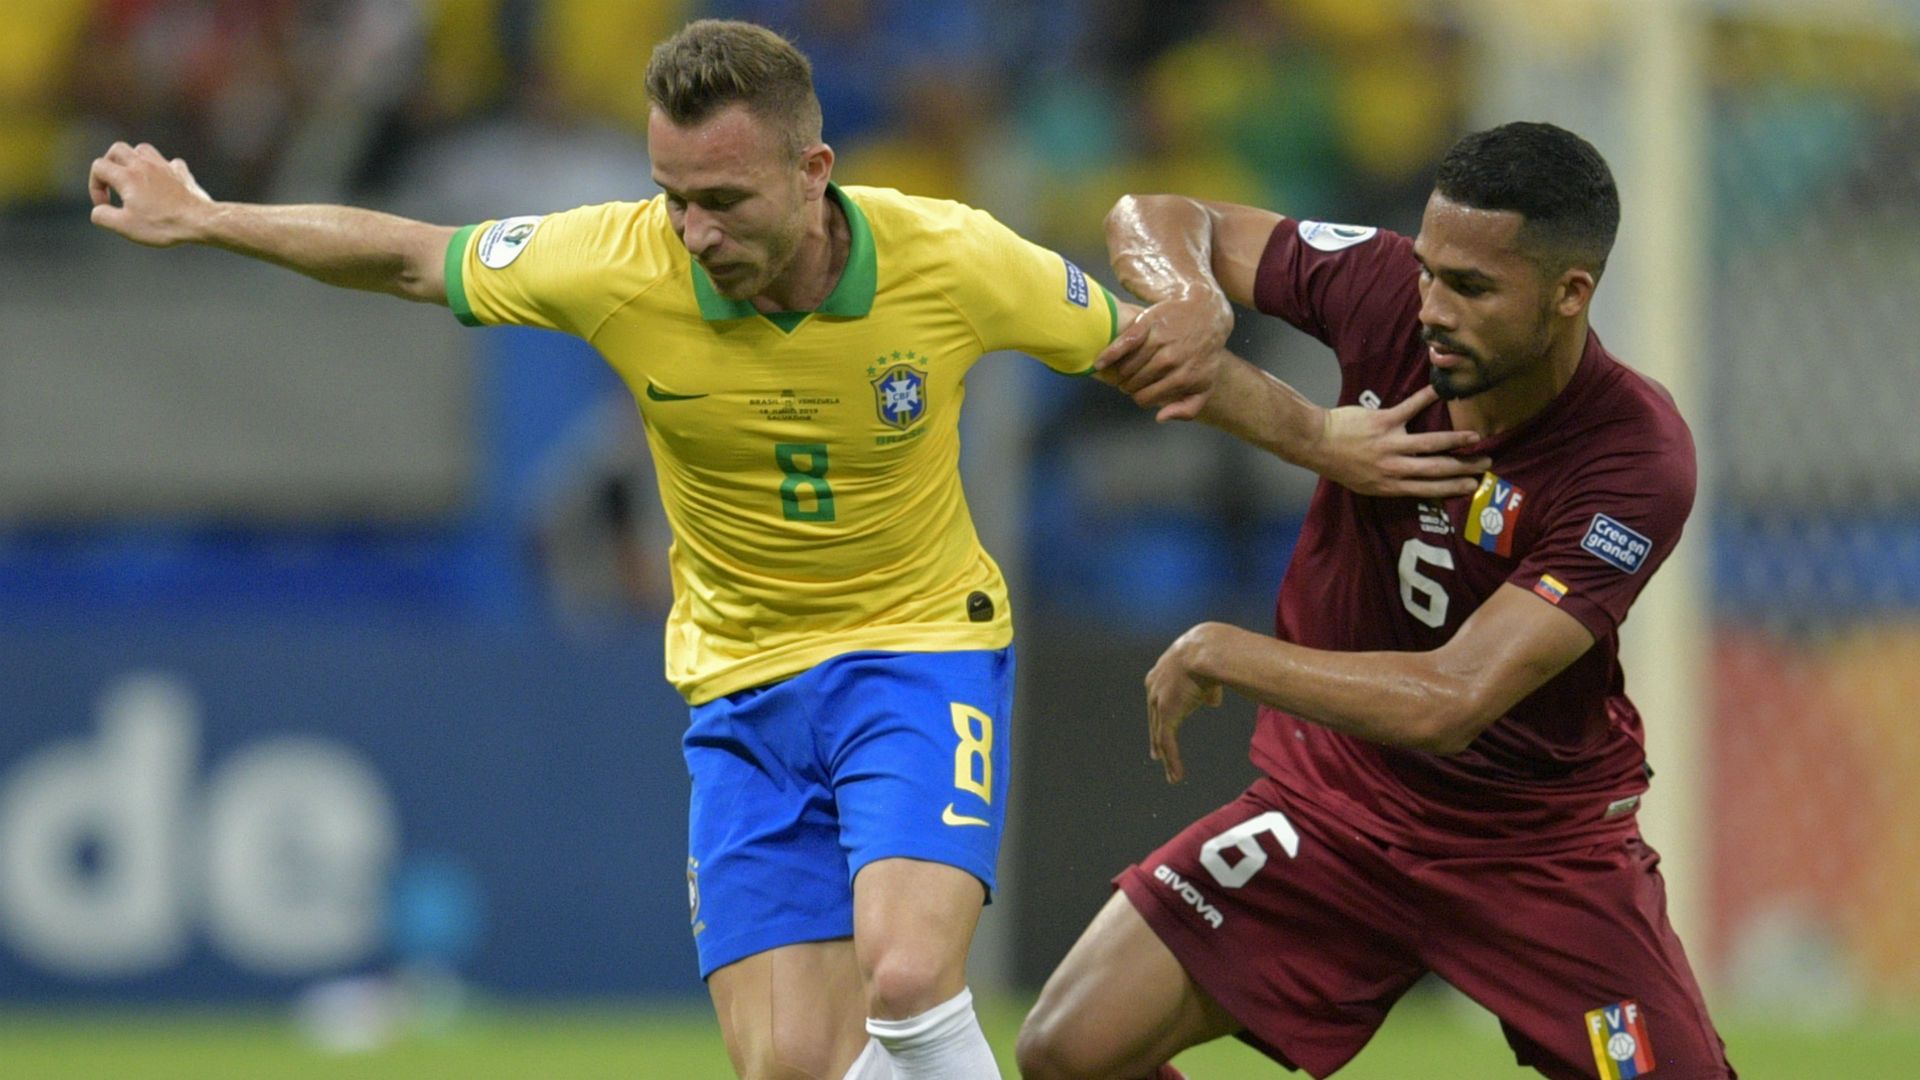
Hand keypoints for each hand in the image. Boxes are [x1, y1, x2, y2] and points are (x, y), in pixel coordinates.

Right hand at [88, 142, 213, 246]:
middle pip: (118, 149)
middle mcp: (144, 165)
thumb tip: (98, 210)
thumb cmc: (162, 225)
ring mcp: (165, 166)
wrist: (200, 222)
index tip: (105, 204)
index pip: (99, 167)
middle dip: (109, 164)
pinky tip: (163, 182)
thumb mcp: (124, 226)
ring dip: (133, 160)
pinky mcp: (182, 173)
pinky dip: (161, 169)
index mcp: (127, 176)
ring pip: (142, 149)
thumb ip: (102, 216)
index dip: (95, 185)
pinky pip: (168, 162)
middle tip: (113, 183)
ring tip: (134, 178)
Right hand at [1094, 292, 1232, 421]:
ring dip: (1120, 372)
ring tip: (1123, 371)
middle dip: (1129, 385)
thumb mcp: (1204, 386)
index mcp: (1183, 378)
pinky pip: (1123, 343)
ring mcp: (1159, 341)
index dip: (1139, 397)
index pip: (1145, 398)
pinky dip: (1109, 354)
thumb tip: (1159, 417)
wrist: (1207, 314)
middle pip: (1133, 383)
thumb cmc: (1203, 354)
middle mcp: (1171, 360)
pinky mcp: (1148, 324)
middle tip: (1129, 381)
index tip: (1139, 392)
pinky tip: (1100, 362)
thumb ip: (1187, 409)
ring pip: (1126, 367)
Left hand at [1145, 624, 1225, 783]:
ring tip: (1171, 774)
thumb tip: (1212, 702)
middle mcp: (1153, 689)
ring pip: (1160, 736)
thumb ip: (1206, 689)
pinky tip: (1177, 775)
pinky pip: (1168, 742)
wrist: (1206, 649)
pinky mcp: (1167, 714)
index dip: (1159, 718)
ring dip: (1166, 757)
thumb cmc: (1210, 654)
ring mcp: (1158, 702)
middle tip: (1156, 755)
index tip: (1160, 729)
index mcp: (1159, 675)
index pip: (1157, 702)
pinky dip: (1172, 760)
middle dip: (1156, 739)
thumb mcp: (1205, 671)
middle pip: (1154, 721)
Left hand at [1311, 385, 1489, 497]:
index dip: (1454, 488)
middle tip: (1485, 464)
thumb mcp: (1366, 485)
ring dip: (1456, 439)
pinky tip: (1442, 389)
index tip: (1473, 486)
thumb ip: (1392, 483)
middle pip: (1437, 469)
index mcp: (1390, 485)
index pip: (1430, 489)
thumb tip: (1417, 484)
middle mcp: (1394, 468)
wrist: (1318, 444)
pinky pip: (1411, 407)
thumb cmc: (1341, 465)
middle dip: (1464, 467)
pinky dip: (1427, 397)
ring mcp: (1391, 444)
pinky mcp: (1385, 420)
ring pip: (1431, 443)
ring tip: (1475, 437)